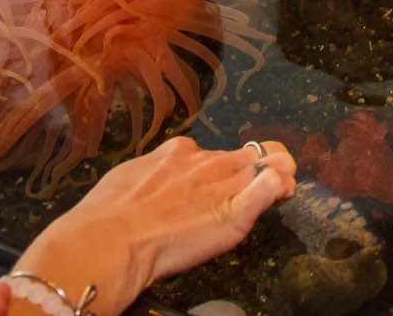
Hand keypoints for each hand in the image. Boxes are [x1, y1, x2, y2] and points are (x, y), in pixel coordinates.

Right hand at [14, 137, 296, 313]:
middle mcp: (206, 162)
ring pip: (271, 164)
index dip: (225, 171)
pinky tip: (282, 196)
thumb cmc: (107, 216)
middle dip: (264, 166)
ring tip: (285, 190)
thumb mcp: (128, 180)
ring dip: (282, 174)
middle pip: (250, 155)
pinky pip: (271, 187)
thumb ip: (149, 179)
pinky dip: (280, 188)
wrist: (110, 238)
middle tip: (269, 188)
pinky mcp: (235, 211)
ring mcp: (223, 184)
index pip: (215, 156)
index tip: (224, 188)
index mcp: (179, 154)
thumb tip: (149, 186)